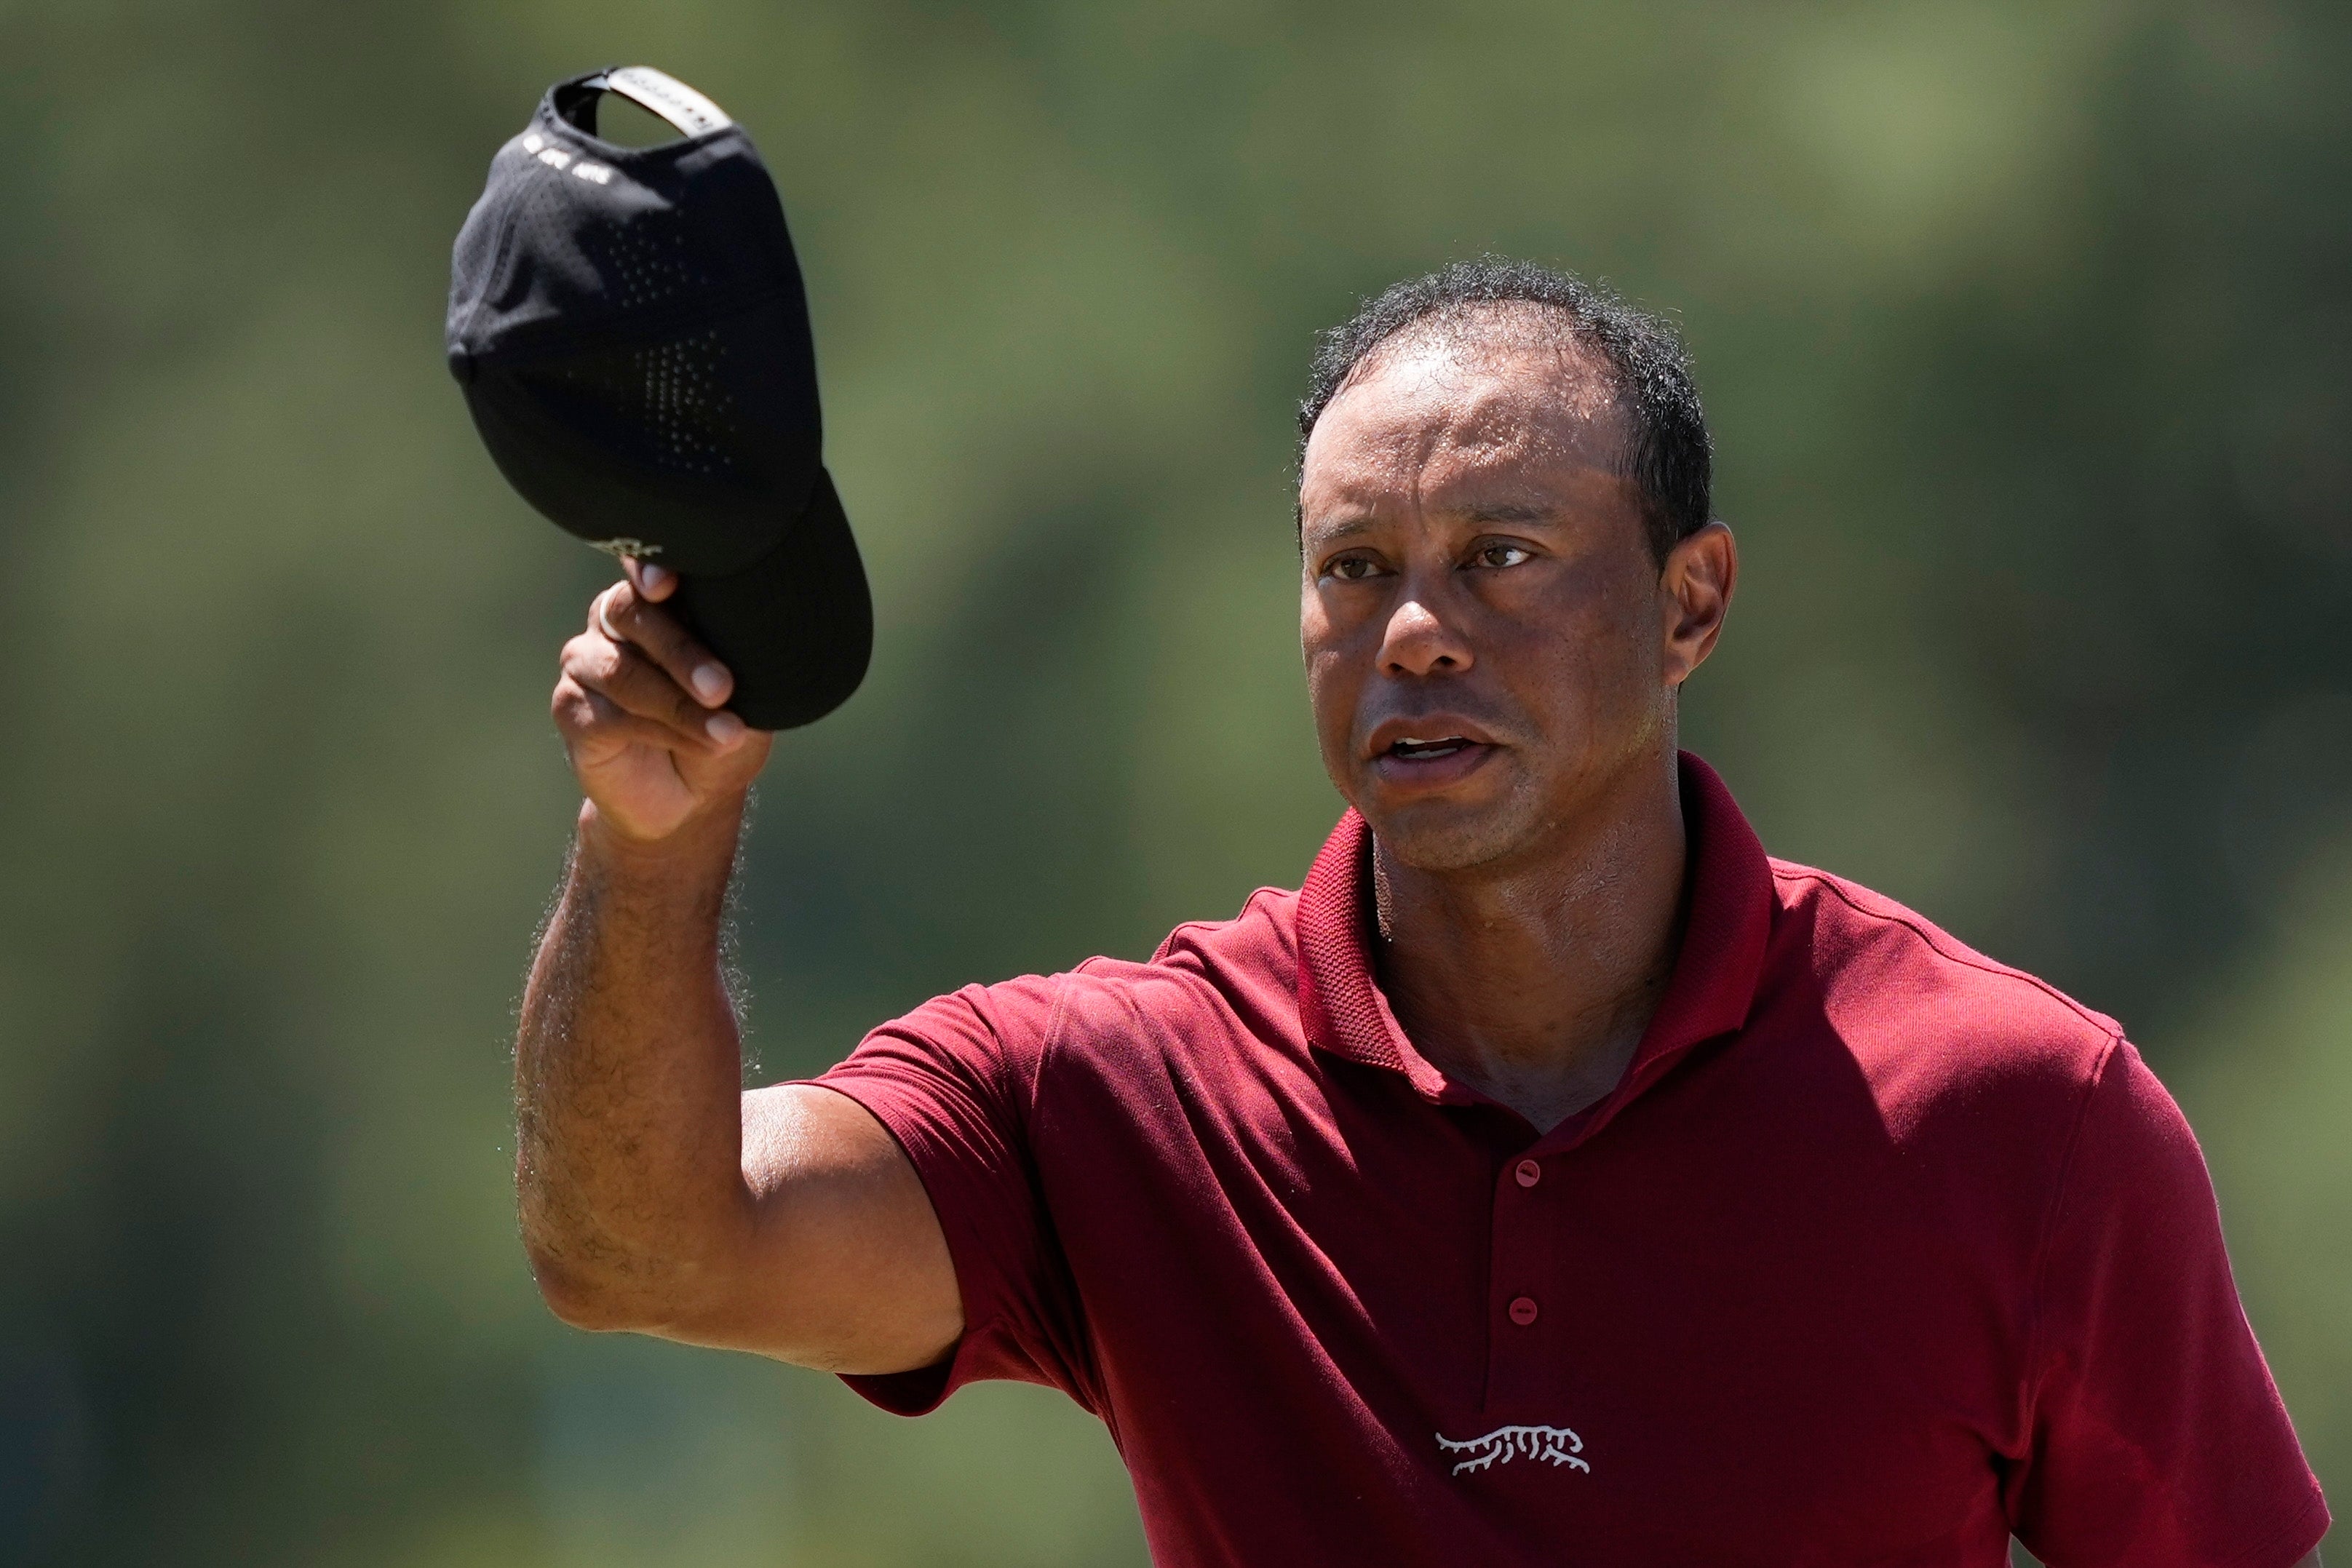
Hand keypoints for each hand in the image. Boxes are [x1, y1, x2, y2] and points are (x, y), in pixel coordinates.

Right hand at [553, 559, 771, 843]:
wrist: (692, 798)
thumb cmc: (724, 724)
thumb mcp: (750, 689)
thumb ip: (744, 654)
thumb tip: (765, 635)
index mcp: (658, 599)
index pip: (646, 567)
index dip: (649, 566)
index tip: (668, 584)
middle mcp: (613, 621)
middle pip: (632, 613)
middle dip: (682, 651)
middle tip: (724, 687)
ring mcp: (587, 662)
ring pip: (623, 670)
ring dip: (679, 703)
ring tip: (727, 731)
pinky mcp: (572, 709)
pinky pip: (613, 714)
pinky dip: (663, 731)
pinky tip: (700, 744)